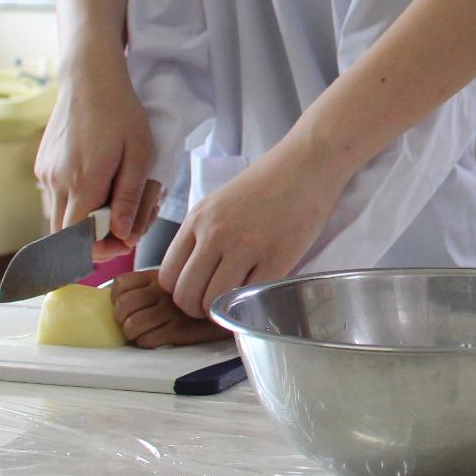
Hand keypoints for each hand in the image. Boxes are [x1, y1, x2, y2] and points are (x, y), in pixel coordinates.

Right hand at [36, 49, 157, 258]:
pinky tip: (98, 184)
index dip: (102, 249)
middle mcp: (57, 182)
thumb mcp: (139, 153)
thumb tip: (122, 234)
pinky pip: (56, 198)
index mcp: (83, 182)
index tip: (125, 240)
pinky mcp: (42, 166)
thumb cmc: (121, 113)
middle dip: (93, 241)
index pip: (80, 240)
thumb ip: (129, 197)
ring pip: (59, 218)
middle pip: (65, 236)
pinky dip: (75, 202)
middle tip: (121, 229)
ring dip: (84, 222)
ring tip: (113, 203)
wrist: (89, 79)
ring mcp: (45, 174)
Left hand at [111, 270, 225, 347]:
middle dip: (124, 319)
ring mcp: (172, 310)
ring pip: (131, 326)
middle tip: (137, 322)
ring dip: (135, 333)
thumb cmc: (210, 292)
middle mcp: (164, 290)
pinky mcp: (181, 329)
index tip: (133, 306)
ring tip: (149, 332)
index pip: (121, 285)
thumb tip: (124, 301)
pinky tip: (162, 338)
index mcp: (161, 274)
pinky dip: (149, 342)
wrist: (244, 302)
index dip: (119, 300)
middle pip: (122, 307)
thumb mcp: (184, 275)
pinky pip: (148, 340)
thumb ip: (158, 282)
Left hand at [158, 140, 344, 318]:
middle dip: (197, 309)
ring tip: (238, 301)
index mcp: (197, 219)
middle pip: (186, 295)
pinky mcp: (277, 258)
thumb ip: (202, 235)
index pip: (167, 275)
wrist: (307, 164)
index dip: (180, 291)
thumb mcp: (219, 202)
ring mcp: (246, 246)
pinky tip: (259, 291)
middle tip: (215, 305)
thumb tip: (194, 275)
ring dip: (223, 310)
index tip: (197, 292)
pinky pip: (251, 298)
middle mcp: (215, 234)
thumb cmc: (267, 183)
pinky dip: (252, 303)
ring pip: (214, 302)